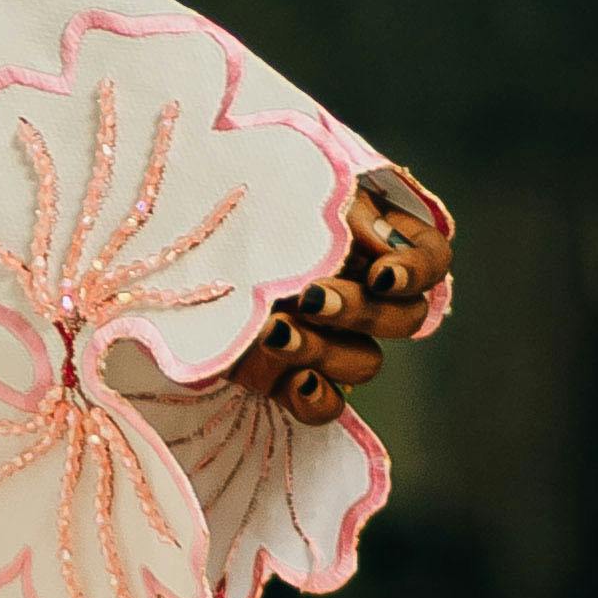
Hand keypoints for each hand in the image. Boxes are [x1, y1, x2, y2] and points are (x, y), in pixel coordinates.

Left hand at [229, 162, 455, 423]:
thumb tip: (385, 243)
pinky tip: (297, 379)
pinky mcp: (287, 377)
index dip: (418, 271)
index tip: (383, 272)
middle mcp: (360, 295)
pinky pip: (324, 407)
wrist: (166, 237)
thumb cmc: (239, 202)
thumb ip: (343, 211)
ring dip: (324, 348)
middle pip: (404, 318)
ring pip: (364, 363)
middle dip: (360, 310)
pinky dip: (316, 399)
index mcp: (373, 241)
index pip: (431, 260)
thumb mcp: (291, 190)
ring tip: (273, 330)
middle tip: (311, 297)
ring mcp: (327, 339)